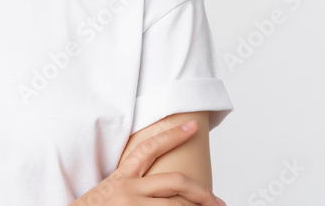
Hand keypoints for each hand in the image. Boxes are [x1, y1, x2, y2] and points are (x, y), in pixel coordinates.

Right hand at [71, 120, 225, 205]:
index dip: (172, 135)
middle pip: (174, 181)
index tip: (191, 126)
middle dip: (200, 191)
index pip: (148, 149)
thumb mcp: (108, 193)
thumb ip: (131, 185)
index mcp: (121, 178)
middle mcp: (127, 189)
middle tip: (216, 200)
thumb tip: (157, 189)